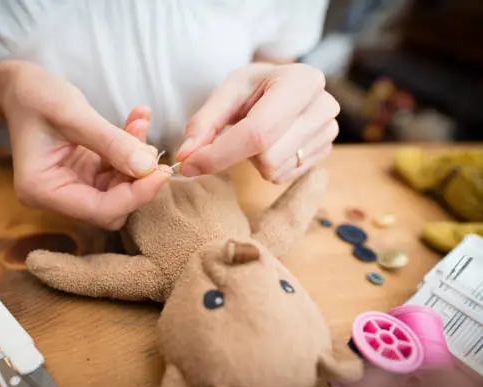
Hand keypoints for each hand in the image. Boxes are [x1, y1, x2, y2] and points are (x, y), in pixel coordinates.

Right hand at [0, 61, 170, 229]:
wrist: (20, 84)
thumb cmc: (34, 94)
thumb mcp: (72, 113)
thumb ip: (111, 142)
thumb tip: (148, 167)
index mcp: (42, 190)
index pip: (98, 210)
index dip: (135, 196)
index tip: (162, 172)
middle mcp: (56, 195)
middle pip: (112, 207)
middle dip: (137, 180)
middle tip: (154, 149)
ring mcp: (72, 185)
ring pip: (120, 189)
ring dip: (137, 159)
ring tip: (140, 122)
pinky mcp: (85, 172)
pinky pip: (117, 169)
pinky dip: (131, 148)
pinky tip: (138, 120)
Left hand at [176, 63, 339, 182]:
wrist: (286, 86)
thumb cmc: (256, 87)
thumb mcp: (228, 92)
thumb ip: (203, 123)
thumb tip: (185, 156)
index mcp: (301, 81)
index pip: (257, 132)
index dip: (219, 154)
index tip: (188, 165)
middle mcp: (324, 106)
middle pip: (266, 157)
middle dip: (239, 152)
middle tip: (239, 128)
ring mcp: (329, 131)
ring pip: (274, 171)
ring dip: (254, 159)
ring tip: (260, 132)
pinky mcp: (326, 152)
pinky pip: (283, 176)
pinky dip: (268, 165)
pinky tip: (273, 142)